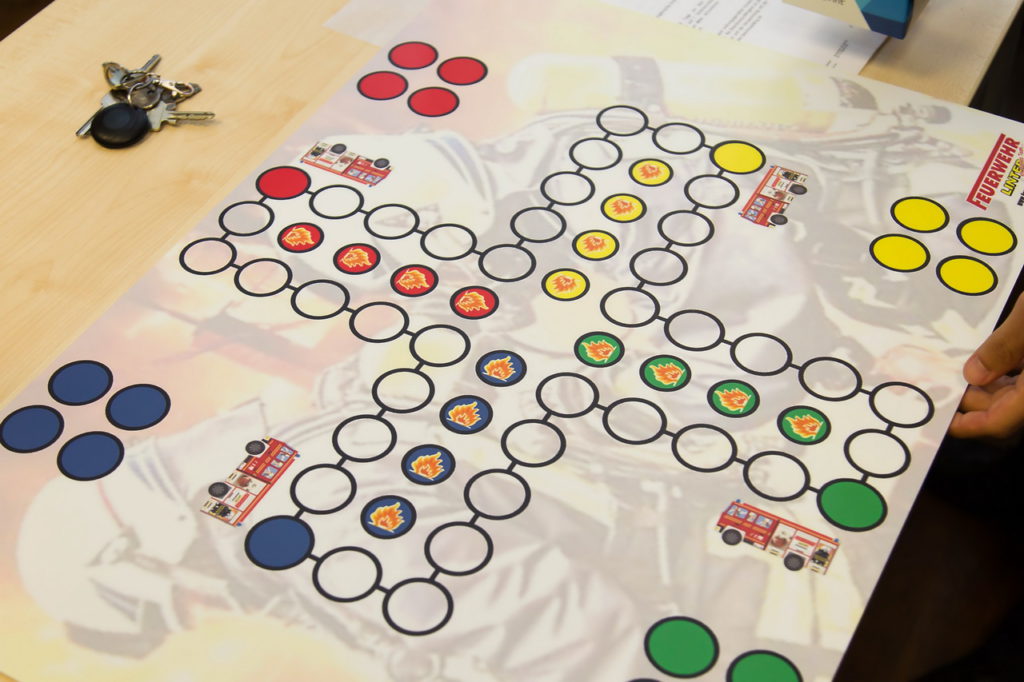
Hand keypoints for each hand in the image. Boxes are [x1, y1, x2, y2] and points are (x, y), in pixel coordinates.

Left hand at [949, 293, 1023, 439]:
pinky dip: (1009, 378)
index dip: (972, 426)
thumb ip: (1005, 346)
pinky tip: (992, 362)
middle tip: (947, 387)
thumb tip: (975, 374)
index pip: (1004, 423)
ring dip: (992, 390)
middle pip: (1011, 415)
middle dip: (978, 404)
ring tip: (963, 370)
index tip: (946, 422)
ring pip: (1020, 400)